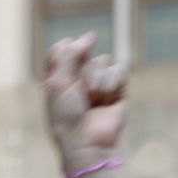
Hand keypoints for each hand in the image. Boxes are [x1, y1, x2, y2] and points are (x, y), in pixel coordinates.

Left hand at [43, 32, 127, 172]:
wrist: (87, 140)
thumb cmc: (66, 115)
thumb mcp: (58, 82)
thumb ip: (69, 54)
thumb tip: (89, 36)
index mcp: (59, 77)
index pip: (62, 49)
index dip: (65, 51)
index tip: (65, 63)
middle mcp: (78, 79)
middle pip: (84, 52)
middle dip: (82, 69)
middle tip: (80, 91)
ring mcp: (98, 84)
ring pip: (102, 60)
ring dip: (96, 78)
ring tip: (93, 97)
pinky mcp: (117, 90)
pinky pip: (118, 70)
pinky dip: (111, 84)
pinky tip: (106, 98)